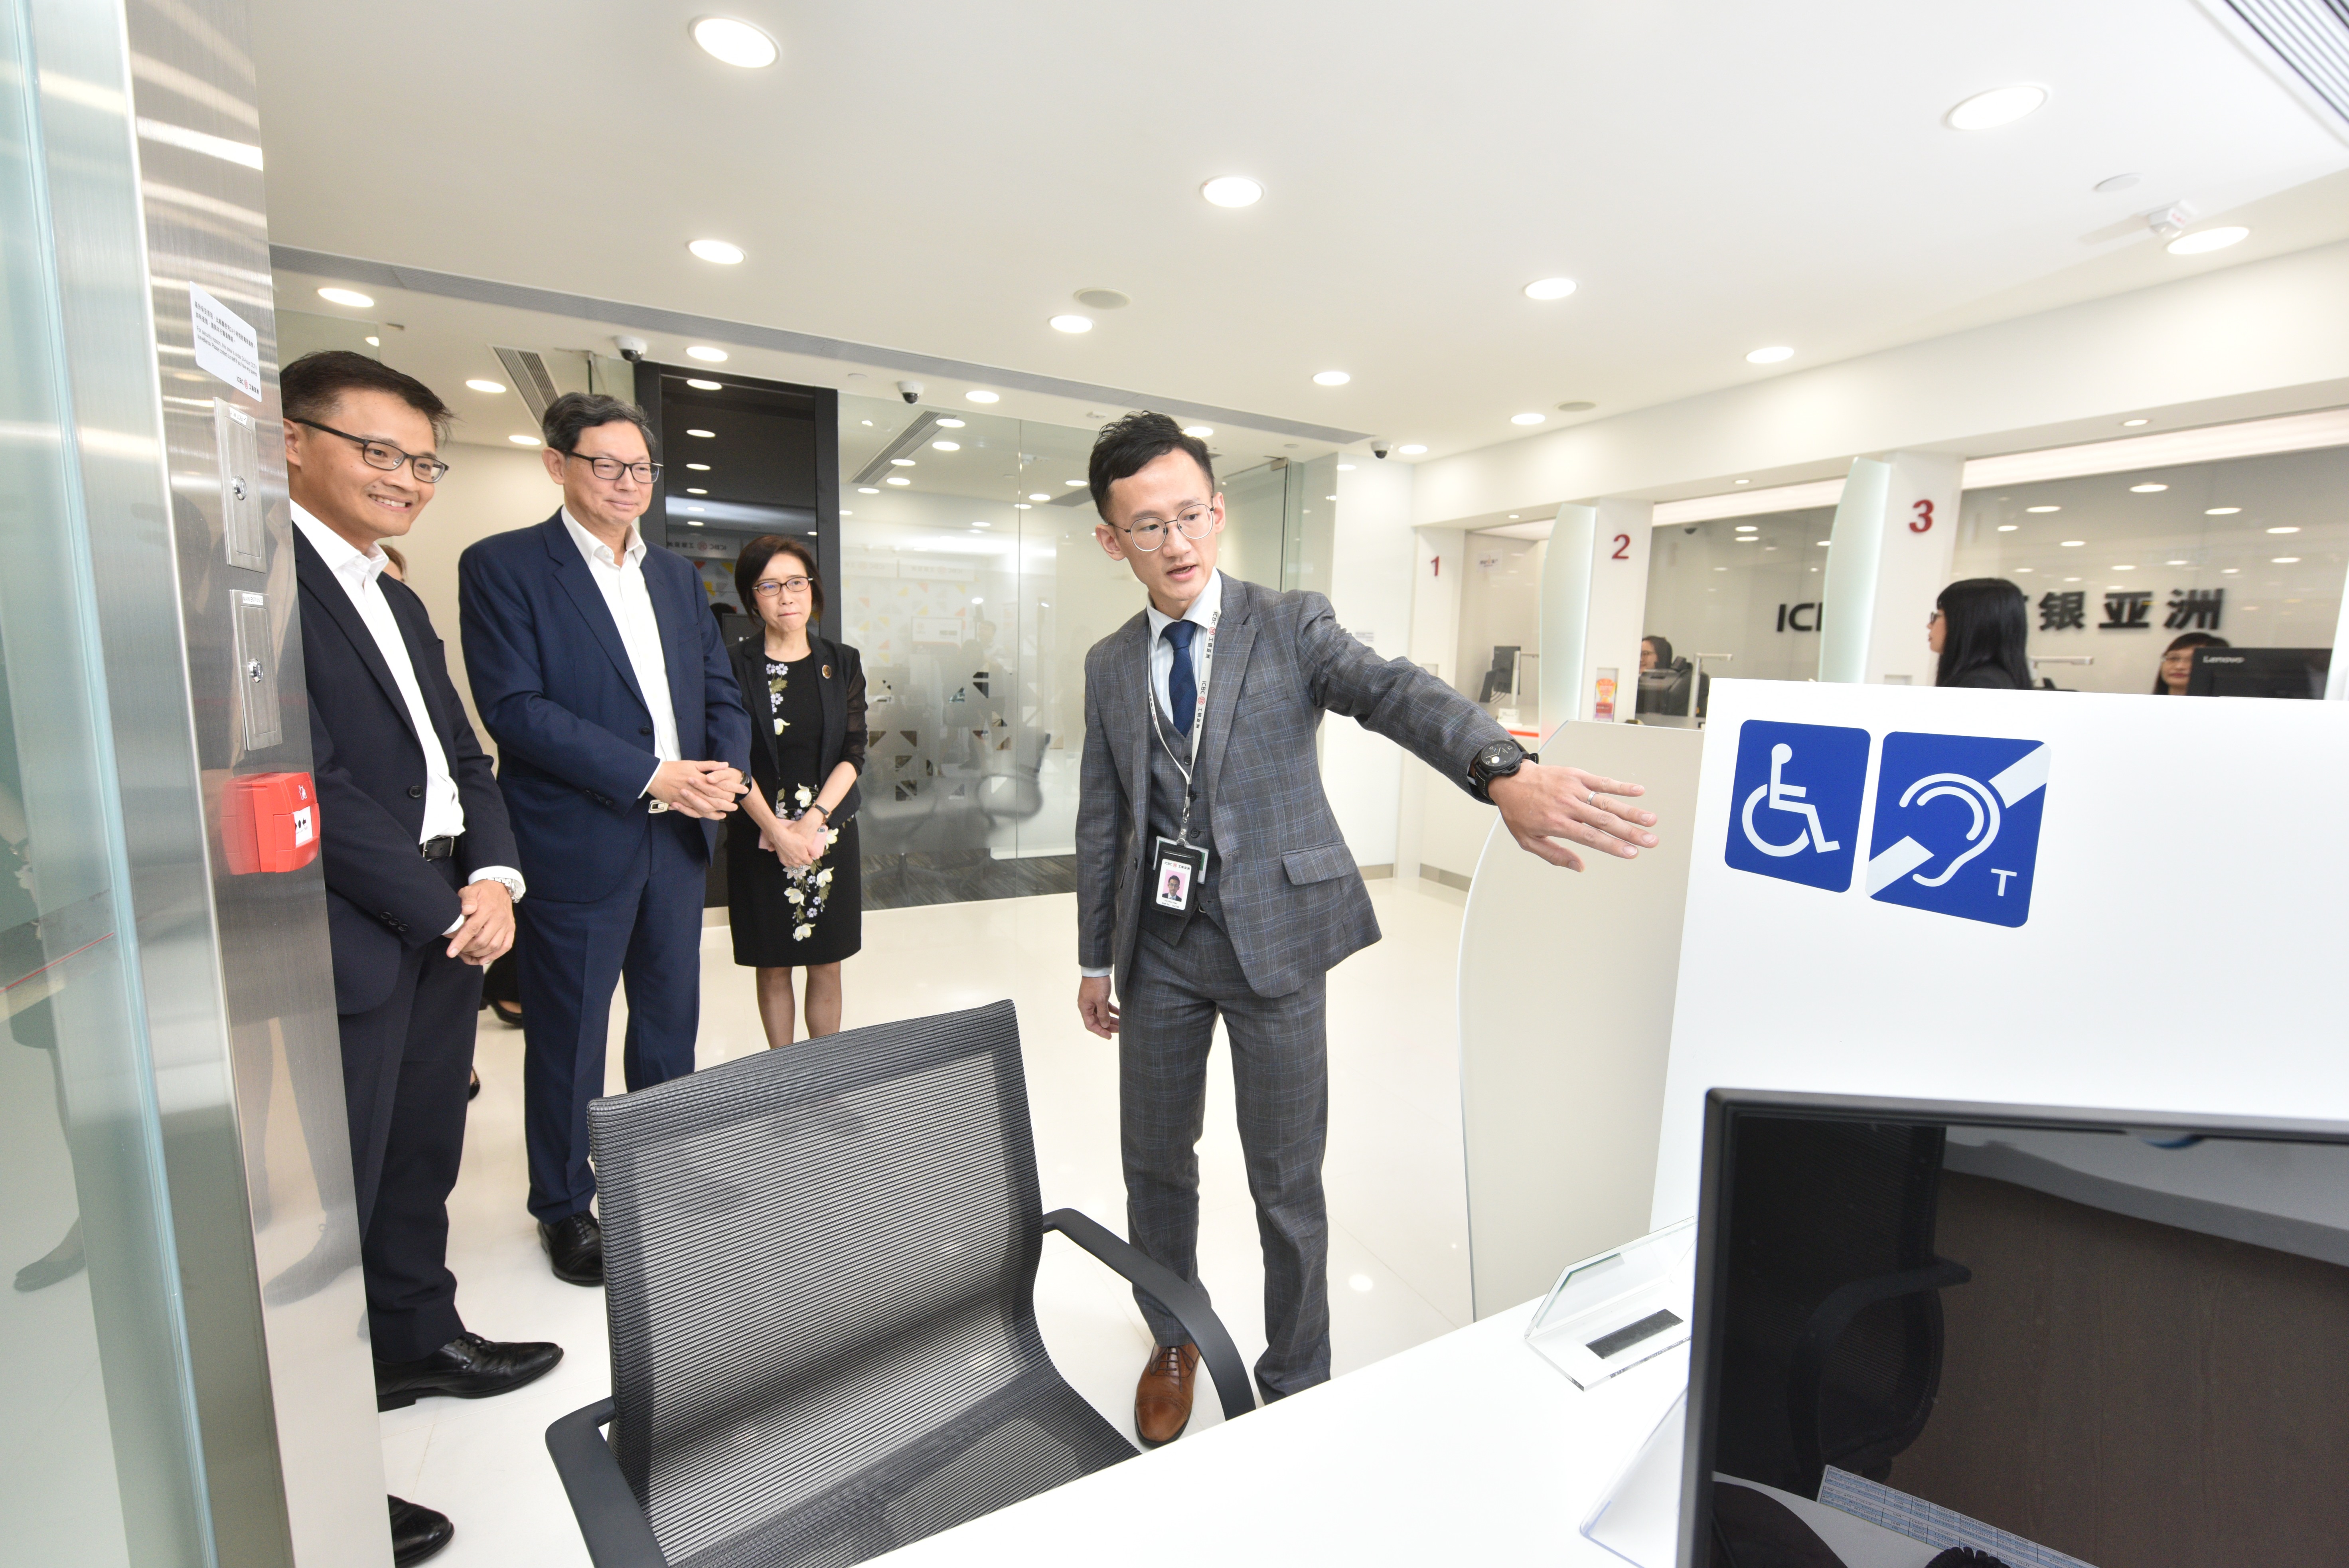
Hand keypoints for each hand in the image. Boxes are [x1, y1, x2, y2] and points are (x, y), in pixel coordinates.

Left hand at [446, 879, 514, 964]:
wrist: (500, 887)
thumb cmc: (482, 891)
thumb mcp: (471, 890)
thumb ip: (467, 899)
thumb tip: (465, 910)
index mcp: (487, 909)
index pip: (472, 929)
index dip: (460, 942)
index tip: (450, 953)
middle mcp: (498, 918)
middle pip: (482, 941)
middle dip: (466, 949)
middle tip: (457, 948)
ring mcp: (506, 925)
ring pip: (493, 946)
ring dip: (478, 954)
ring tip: (467, 953)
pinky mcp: (511, 929)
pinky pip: (505, 947)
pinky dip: (494, 956)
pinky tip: (482, 960)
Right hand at [649, 759, 746, 818]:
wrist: (654, 776)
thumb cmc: (673, 768)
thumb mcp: (692, 764)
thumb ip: (709, 765)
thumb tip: (725, 765)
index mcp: (699, 779)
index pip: (720, 785)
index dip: (733, 788)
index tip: (742, 789)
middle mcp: (695, 790)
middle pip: (715, 799)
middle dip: (728, 803)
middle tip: (737, 806)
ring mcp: (688, 799)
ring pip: (706, 808)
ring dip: (718, 811)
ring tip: (727, 813)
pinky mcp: (681, 804)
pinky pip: (695, 813)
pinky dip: (704, 816)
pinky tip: (711, 816)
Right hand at [770, 813, 825, 867]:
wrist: (781, 837)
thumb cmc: (794, 838)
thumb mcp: (806, 842)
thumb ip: (813, 851)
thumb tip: (817, 857)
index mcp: (803, 857)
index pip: (810, 862)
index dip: (809, 857)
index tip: (807, 853)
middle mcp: (797, 862)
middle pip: (803, 863)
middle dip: (804, 859)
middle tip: (801, 852)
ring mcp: (789, 862)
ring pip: (796, 865)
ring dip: (797, 861)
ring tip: (795, 854)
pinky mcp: (783, 861)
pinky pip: (789, 864)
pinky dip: (790, 862)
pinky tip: (789, 856)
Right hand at [1078, 975, 1118, 1038]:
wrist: (1097, 968)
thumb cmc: (1097, 983)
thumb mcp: (1101, 1000)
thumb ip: (1103, 1014)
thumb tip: (1105, 1025)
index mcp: (1084, 1008)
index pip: (1090, 1025)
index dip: (1100, 1032)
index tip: (1110, 1036)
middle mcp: (1087, 1006)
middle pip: (1097, 1021)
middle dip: (1107, 1026)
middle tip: (1119, 1030)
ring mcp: (1092, 1001)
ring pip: (1102, 1015)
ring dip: (1111, 1019)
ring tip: (1121, 1024)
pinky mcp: (1098, 997)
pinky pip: (1105, 1007)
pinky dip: (1111, 1011)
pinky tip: (1120, 1014)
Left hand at [1489, 762, 1659, 871]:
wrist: (1510, 780)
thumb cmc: (1518, 811)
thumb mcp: (1528, 840)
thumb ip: (1554, 855)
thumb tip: (1579, 866)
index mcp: (1556, 823)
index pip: (1591, 837)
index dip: (1613, 846)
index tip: (1632, 853)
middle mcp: (1567, 805)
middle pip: (1604, 820)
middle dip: (1630, 832)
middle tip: (1651, 841)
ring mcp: (1573, 788)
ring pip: (1606, 801)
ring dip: (1631, 811)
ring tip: (1651, 820)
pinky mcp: (1576, 775)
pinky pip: (1601, 781)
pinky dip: (1620, 786)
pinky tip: (1638, 791)